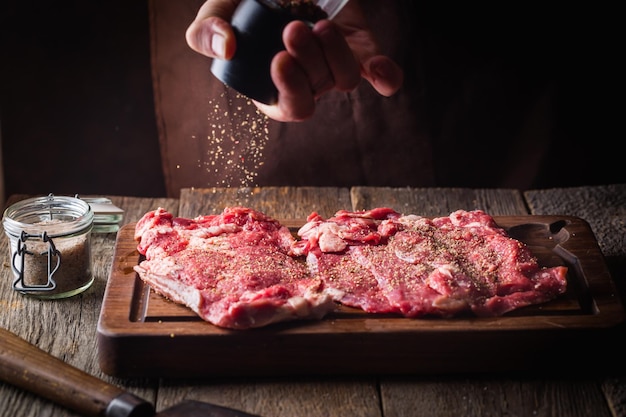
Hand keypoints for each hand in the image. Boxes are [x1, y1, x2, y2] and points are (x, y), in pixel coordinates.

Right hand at [186, 0, 403, 121]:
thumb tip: (226, 49)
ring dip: (334, 54)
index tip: (280, 59)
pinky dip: (385, 76)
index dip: (288, 90)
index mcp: (274, 86)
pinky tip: (379, 67)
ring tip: (318, 24)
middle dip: (308, 66)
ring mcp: (336, 68)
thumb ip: (206, 30)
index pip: (287, 107)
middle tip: (294, 30)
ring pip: (345, 79)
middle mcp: (308, 83)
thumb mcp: (223, 8)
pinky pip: (381, 75)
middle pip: (316, 93)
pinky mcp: (362, 50)